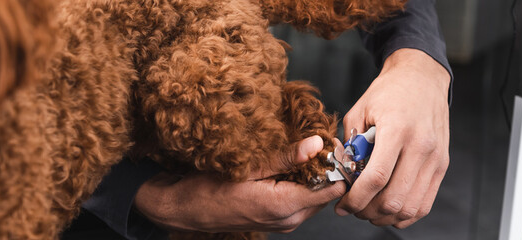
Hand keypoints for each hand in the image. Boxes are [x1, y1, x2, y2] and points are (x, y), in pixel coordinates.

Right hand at [134, 135, 345, 232]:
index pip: (331, 189)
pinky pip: (301, 202)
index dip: (334, 165)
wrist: (187, 210)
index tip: (329, 145)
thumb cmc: (209, 188)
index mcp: (284, 206)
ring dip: (313, 177)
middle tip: (317, 143)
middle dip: (325, 169)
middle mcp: (289, 219)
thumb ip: (285, 158)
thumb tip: (316, 144)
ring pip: (315, 198)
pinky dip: (301, 185)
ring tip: (301, 154)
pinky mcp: (278, 221)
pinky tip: (288, 168)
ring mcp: (284, 223)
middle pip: (326, 193)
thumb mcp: (247, 167)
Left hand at [335, 48, 449, 227]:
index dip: (356, 198)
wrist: (422, 78)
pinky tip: (389, 210)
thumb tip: (342, 176)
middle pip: (395, 198)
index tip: (342, 205)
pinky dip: (405, 215)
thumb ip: (349, 144)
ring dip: (386, 217)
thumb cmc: (388, 92)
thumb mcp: (359, 110)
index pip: (377, 177)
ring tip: (369, 211)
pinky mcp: (442, 165)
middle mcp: (421, 146)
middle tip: (353, 209)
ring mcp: (435, 158)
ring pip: (411, 207)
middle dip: (368, 211)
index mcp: (397, 130)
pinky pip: (425, 203)